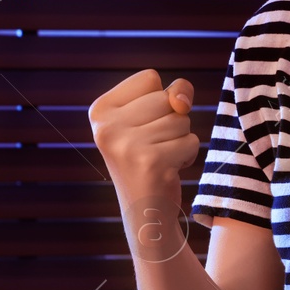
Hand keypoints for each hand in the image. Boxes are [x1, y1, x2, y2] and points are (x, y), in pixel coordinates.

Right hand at [88, 69, 197, 209]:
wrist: (144, 212)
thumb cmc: (149, 158)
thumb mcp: (152, 117)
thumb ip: (172, 94)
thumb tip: (181, 102)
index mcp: (99, 110)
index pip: (149, 77)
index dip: (159, 100)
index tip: (143, 127)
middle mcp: (105, 127)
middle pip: (166, 98)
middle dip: (171, 121)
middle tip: (153, 147)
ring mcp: (125, 145)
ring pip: (181, 119)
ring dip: (180, 140)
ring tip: (160, 158)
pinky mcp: (150, 163)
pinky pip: (190, 141)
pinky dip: (187, 156)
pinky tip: (167, 171)